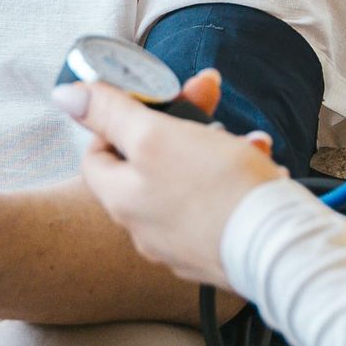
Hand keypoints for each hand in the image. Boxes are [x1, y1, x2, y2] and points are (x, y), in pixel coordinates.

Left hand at [56, 68, 282, 289]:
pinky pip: (219, 206)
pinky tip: (262, 172)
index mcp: (122, 200)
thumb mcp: (154, 136)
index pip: (98, 152)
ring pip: (189, 182)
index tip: (150, 106)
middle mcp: (145, 228)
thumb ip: (109, 113)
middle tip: (209, 104)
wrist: (279, 247)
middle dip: (181, 127)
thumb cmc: (217, 190)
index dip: (118, 121)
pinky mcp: (218, 250)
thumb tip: (66, 95)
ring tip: (245, 144)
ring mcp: (182, 243)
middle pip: (149, 164)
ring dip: (216, 151)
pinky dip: (237, 183)